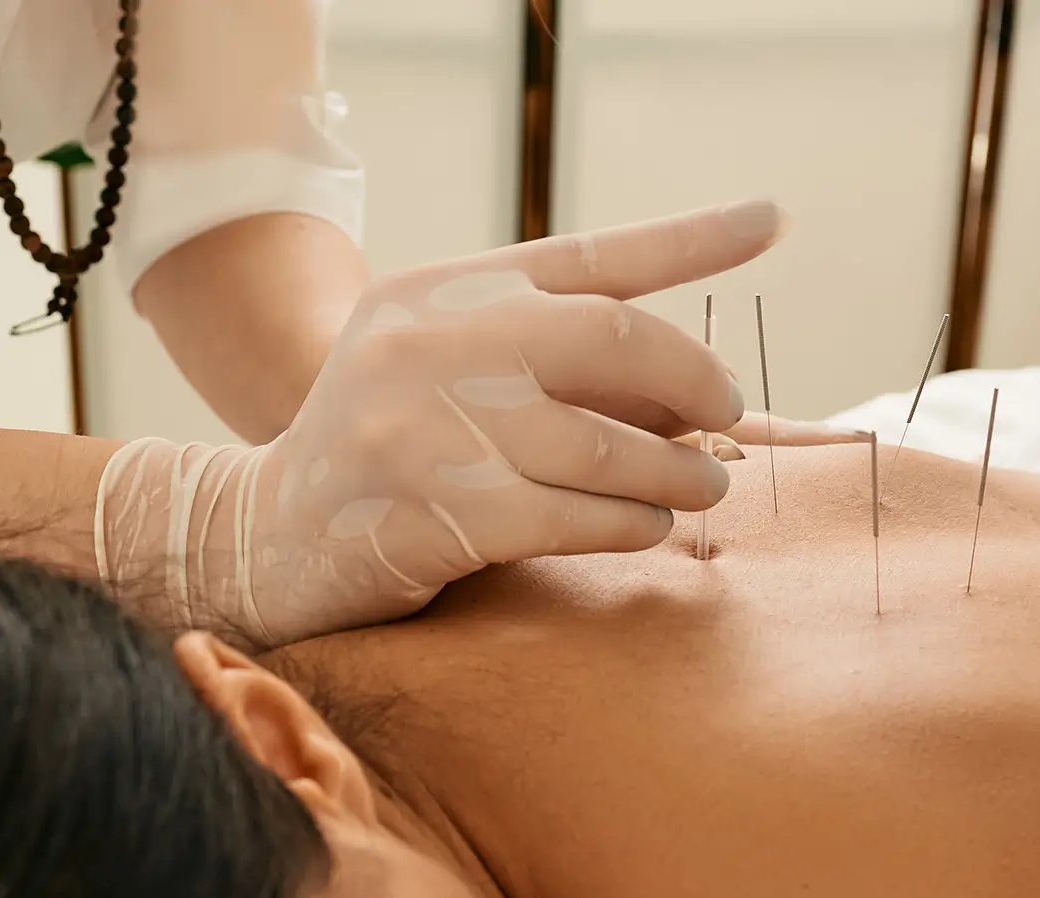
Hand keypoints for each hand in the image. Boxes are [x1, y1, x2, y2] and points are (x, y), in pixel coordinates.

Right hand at [94, 201, 789, 645]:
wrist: (268, 535)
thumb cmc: (386, 446)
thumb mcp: (441, 358)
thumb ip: (542, 338)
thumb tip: (694, 358)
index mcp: (441, 289)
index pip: (588, 255)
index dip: (689, 238)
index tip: (770, 220)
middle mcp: (432, 343)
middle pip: (611, 341)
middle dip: (693, 384)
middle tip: (724, 418)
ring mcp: (432, 428)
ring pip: (605, 444)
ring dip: (676, 472)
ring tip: (700, 486)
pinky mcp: (443, 514)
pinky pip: (576, 517)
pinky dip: (630, 523)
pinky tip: (647, 528)